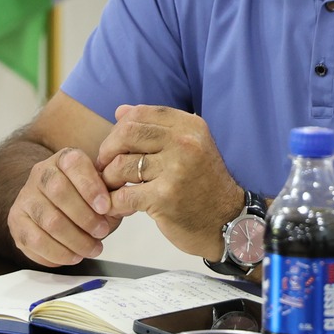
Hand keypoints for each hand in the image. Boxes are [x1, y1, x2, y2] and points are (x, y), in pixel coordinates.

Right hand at [7, 147, 117, 265]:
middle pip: (59, 191)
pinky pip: (34, 240)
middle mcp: (41, 173)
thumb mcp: (102, 192)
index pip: (74, 164)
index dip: (90, 186)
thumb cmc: (84, 199)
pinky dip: (58, 253)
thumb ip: (114, 196)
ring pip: (48, 219)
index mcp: (64, 159)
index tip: (105, 206)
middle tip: (102, 232)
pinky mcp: (16, 221)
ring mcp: (25, 196)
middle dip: (85, 217)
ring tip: (92, 249)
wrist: (53, 205)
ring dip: (75, 240)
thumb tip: (127, 203)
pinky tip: (73, 256)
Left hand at [94, 105, 242, 260]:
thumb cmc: (203, 185)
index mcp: (190, 127)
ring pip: (121, 165)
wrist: (228, 222)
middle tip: (105, 166)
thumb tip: (120, 111)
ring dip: (109, 178)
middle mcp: (185, 143)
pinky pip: (123, 195)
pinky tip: (115, 206)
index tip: (114, 146)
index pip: (141, 113)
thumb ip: (156, 128)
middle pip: (127, 134)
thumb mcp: (190, 148)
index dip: (120, 128)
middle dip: (108, 151)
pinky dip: (113, 202)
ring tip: (111, 188)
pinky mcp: (165, 198)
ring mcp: (175, 170)